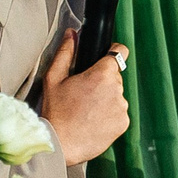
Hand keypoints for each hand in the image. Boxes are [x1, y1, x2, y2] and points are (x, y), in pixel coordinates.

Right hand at [42, 31, 129, 165]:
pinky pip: (119, 113)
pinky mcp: (124, 123)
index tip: (104, 60)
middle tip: (83, 93)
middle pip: (115, 76)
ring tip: (86, 110)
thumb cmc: (56, 111)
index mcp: (102, 74)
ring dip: (106, 99)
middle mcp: (117, 88)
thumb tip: (71, 34)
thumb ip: (65, 52)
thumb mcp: (54, 78)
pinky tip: (92, 121)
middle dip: (102, 81)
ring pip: (117, 95)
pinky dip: (109, 115)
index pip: (119, 51)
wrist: (60, 144)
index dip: (112, 52)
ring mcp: (122, 107)